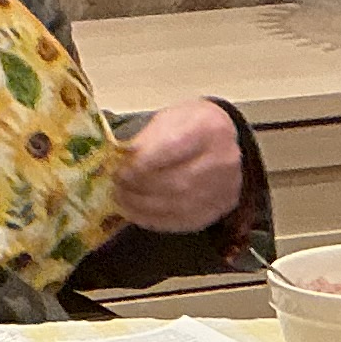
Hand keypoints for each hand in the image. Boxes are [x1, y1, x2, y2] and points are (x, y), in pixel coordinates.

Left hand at [111, 98, 242, 232]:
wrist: (224, 145)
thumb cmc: (190, 129)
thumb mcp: (168, 119)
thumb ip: (146, 140)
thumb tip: (122, 162)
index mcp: (209, 128)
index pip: (172, 148)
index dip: (142, 163)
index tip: (119, 169)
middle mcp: (222, 160)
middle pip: (175, 181)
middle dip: (139, 187)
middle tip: (116, 186)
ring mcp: (222, 189)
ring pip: (176, 205)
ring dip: (142, 205)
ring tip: (121, 198)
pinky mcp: (216, 210)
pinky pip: (180, 221)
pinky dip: (153, 219)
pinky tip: (136, 212)